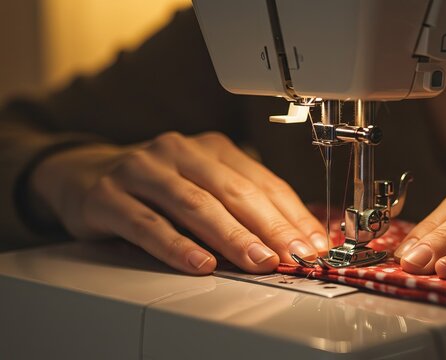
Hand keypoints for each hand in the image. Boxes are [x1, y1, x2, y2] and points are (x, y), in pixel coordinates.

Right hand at [30, 132, 326, 274]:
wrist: (85, 174)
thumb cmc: (157, 187)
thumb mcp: (203, 186)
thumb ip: (241, 207)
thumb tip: (293, 239)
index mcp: (212, 148)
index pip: (262, 182)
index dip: (292, 214)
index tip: (315, 243)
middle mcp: (179, 152)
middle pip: (234, 191)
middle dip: (270, 227)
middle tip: (295, 255)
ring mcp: (143, 170)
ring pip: (195, 205)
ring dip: (232, 237)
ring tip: (258, 261)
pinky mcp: (109, 196)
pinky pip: (147, 224)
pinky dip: (176, 246)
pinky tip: (200, 264)